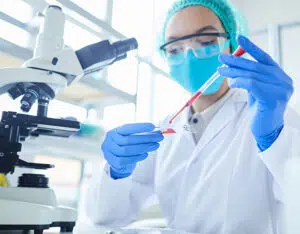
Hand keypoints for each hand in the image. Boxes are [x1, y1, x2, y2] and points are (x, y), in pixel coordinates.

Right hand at [101, 123, 163, 178]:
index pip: (127, 127)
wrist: (118, 161)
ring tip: (155, 146)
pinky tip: (146, 154)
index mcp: (115, 131)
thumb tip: (157, 131)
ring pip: (127, 150)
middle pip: (129, 139)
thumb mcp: (132, 138)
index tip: (153, 126)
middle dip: (146, 138)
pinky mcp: (112, 162)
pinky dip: (136, 157)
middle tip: (159, 138)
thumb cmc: (126, 146)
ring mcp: (109, 151)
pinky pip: (124, 160)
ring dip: (143, 148)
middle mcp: (110, 140)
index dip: (140, 127)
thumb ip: (142, 134)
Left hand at [218, 35, 293, 150]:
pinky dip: (239, 81)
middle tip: (221, 58)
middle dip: (236, 61)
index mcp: (280, 75)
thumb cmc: (260, 108)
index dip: (251, 47)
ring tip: (220, 70)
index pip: (264, 58)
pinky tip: (231, 82)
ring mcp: (280, 89)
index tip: (239, 38)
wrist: (267, 128)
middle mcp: (283, 80)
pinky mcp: (272, 97)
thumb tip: (233, 62)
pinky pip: (251, 84)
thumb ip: (250, 75)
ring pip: (251, 74)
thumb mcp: (256, 88)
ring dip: (233, 72)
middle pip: (255, 66)